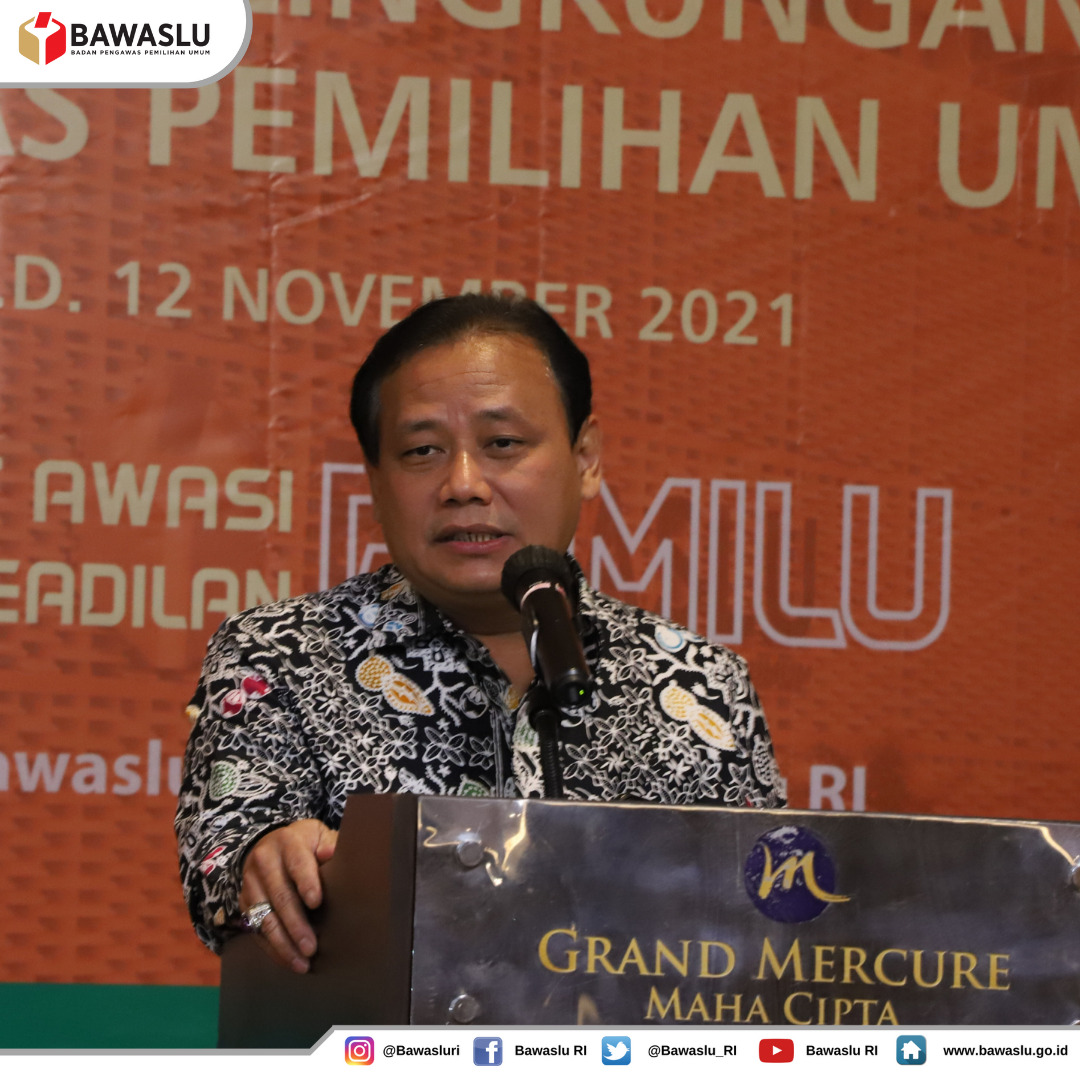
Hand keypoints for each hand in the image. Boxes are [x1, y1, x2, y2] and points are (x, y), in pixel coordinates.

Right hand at [239, 819, 337, 973]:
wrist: (271, 844)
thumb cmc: (306, 844)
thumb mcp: (318, 835)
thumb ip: (329, 845)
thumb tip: (332, 853)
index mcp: (287, 842)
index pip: (297, 863)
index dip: (307, 883)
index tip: (316, 902)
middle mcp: (264, 861)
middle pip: (280, 896)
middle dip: (296, 925)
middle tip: (311, 947)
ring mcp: (250, 883)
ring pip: (265, 918)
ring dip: (283, 944)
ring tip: (302, 963)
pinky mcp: (244, 903)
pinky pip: (256, 930)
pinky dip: (272, 949)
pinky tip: (288, 961)